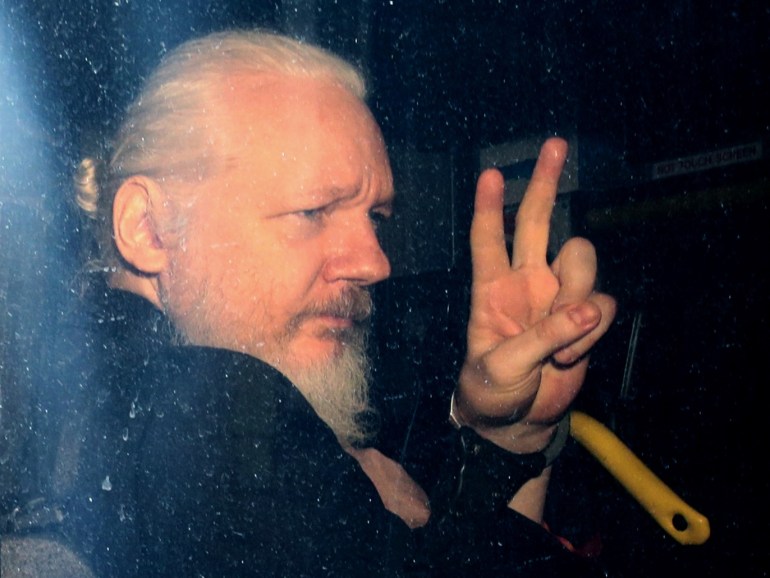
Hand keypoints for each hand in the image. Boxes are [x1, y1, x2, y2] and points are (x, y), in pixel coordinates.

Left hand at [455, 137, 615, 452]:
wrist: (517, 422)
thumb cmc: (492, 392)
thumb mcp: (501, 368)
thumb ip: (541, 338)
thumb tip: (586, 311)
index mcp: (491, 289)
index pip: (488, 238)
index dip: (489, 207)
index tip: (490, 174)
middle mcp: (525, 282)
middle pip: (536, 222)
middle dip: (543, 184)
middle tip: (553, 145)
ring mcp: (557, 297)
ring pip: (580, 259)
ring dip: (577, 294)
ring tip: (559, 340)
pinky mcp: (584, 317)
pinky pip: (601, 304)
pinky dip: (591, 329)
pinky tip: (570, 355)